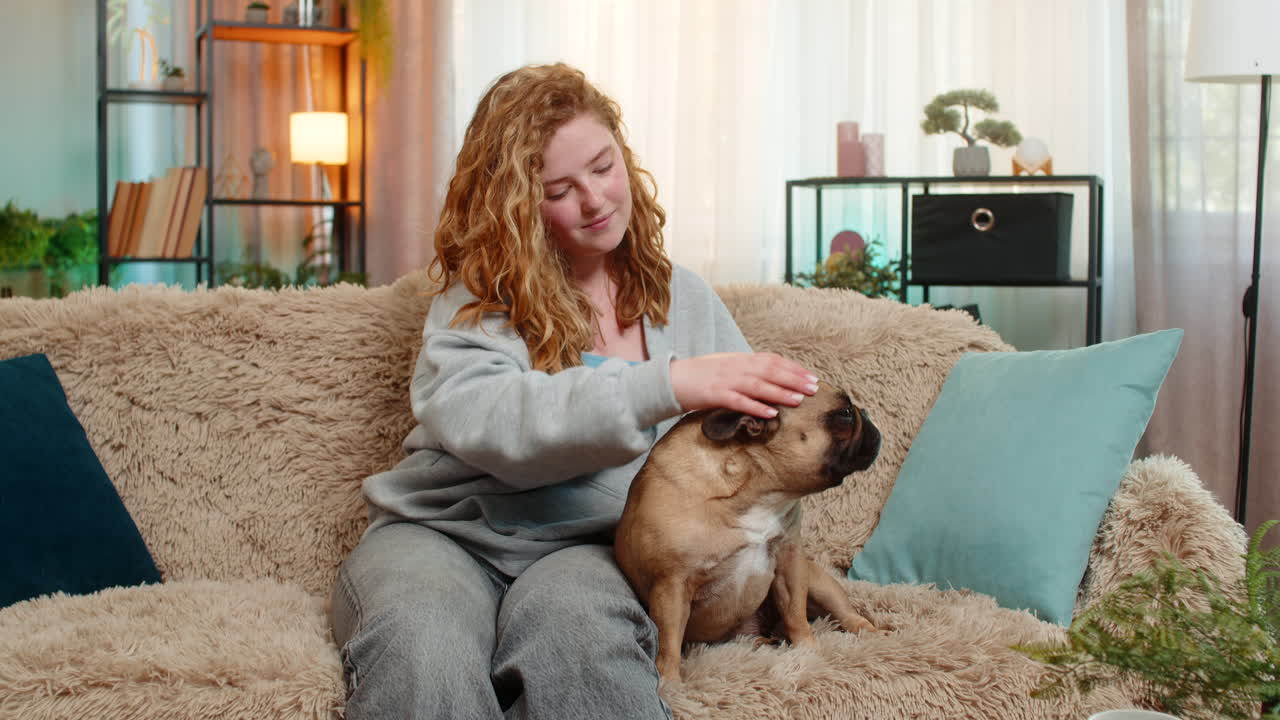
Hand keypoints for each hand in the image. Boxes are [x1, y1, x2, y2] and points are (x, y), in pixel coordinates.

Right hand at [669, 352, 819, 418]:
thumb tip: (771, 377)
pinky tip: (770, 412)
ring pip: (758, 384)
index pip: (772, 360)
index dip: (793, 368)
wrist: (671, 380)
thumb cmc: (700, 376)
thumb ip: (747, 370)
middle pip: (770, 370)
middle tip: (814, 388)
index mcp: (740, 358)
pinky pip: (738, 401)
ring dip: (780, 392)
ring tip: (798, 400)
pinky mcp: (714, 394)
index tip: (811, 377)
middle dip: (794, 379)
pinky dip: (756, 406)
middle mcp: (735, 366)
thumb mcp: (726, 367)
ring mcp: (725, 380)